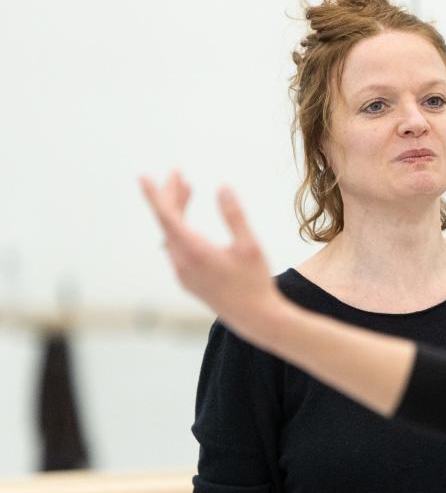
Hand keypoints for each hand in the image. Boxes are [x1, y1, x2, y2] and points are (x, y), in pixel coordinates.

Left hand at [139, 170, 281, 340]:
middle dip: (171, 195)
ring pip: (170, 234)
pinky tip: (189, 222)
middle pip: (167, 222)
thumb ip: (234, 215)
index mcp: (194, 251)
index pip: (166, 216)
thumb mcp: (249, 246)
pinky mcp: (186, 280)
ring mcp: (182, 273)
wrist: (255, 318)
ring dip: (177, 211)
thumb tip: (223, 187)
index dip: (155, 194)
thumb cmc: (255, 282)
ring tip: (187, 189)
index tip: (144, 176)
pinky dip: (180, 229)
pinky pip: (175, 247)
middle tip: (178, 174)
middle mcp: (181, 262)